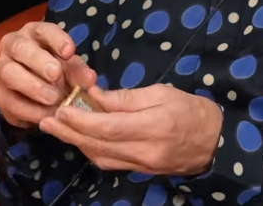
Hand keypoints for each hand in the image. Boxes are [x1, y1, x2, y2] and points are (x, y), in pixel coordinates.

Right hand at [0, 21, 95, 128]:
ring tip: (53, 99)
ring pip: (9, 73)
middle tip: (56, 74)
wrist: (37, 96)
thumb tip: (90, 79)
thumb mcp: (69, 68)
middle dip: (38, 60)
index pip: (43, 29)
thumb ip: (79, 72)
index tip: (69, 51)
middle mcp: (13, 46)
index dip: (56, 39)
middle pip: (20, 47)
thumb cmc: (55, 71)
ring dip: (32, 86)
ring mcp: (2, 69)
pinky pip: (10, 101)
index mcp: (34, 33)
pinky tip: (46, 115)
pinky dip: (29, 110)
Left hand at [39, 84, 222, 175]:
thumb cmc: (190, 109)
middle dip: (69, 133)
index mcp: (153, 125)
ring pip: (100, 157)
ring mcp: (142, 165)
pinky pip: (110, 163)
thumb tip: (95, 96)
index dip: (80, 120)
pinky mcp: (141, 171)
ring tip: (58, 128)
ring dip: (77, 143)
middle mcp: (145, 151)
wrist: (216, 141)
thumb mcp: (162, 92)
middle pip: (98, 145)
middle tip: (46, 121)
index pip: (107, 126)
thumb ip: (126, 97)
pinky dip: (92, 150)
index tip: (60, 109)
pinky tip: (81, 138)